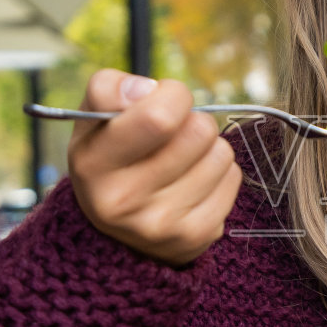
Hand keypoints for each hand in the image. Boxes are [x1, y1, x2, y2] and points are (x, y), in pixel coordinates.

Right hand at [67, 71, 242, 267]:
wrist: (114, 226)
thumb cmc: (109, 156)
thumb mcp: (93, 118)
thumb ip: (109, 89)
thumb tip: (147, 89)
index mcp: (93, 165)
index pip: (160, 117)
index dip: (172, 95)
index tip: (161, 101)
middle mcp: (124, 201)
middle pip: (200, 131)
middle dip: (192, 121)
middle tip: (172, 134)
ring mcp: (162, 225)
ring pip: (221, 154)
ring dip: (207, 148)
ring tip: (181, 160)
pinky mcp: (196, 237)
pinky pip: (233, 178)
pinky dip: (218, 173)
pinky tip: (192, 182)